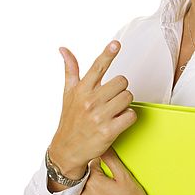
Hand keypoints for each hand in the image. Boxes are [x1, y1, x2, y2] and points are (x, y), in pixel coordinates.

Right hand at [48, 41, 137, 178]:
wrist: (67, 150)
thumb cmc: (70, 120)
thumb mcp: (68, 93)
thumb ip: (70, 70)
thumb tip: (63, 49)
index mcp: (81, 89)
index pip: (97, 67)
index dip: (108, 54)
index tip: (116, 44)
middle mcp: (89, 101)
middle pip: (122, 82)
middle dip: (120, 90)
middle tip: (111, 99)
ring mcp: (99, 116)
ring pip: (128, 97)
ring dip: (125, 104)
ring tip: (114, 111)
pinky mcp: (109, 131)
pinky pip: (131, 115)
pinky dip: (128, 118)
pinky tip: (118, 121)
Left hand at [81, 147, 152, 194]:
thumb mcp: (125, 177)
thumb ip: (112, 160)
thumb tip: (103, 147)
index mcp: (93, 182)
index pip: (92, 164)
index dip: (103, 165)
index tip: (110, 171)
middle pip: (87, 179)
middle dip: (98, 178)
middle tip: (112, 185)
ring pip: (87, 193)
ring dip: (95, 192)